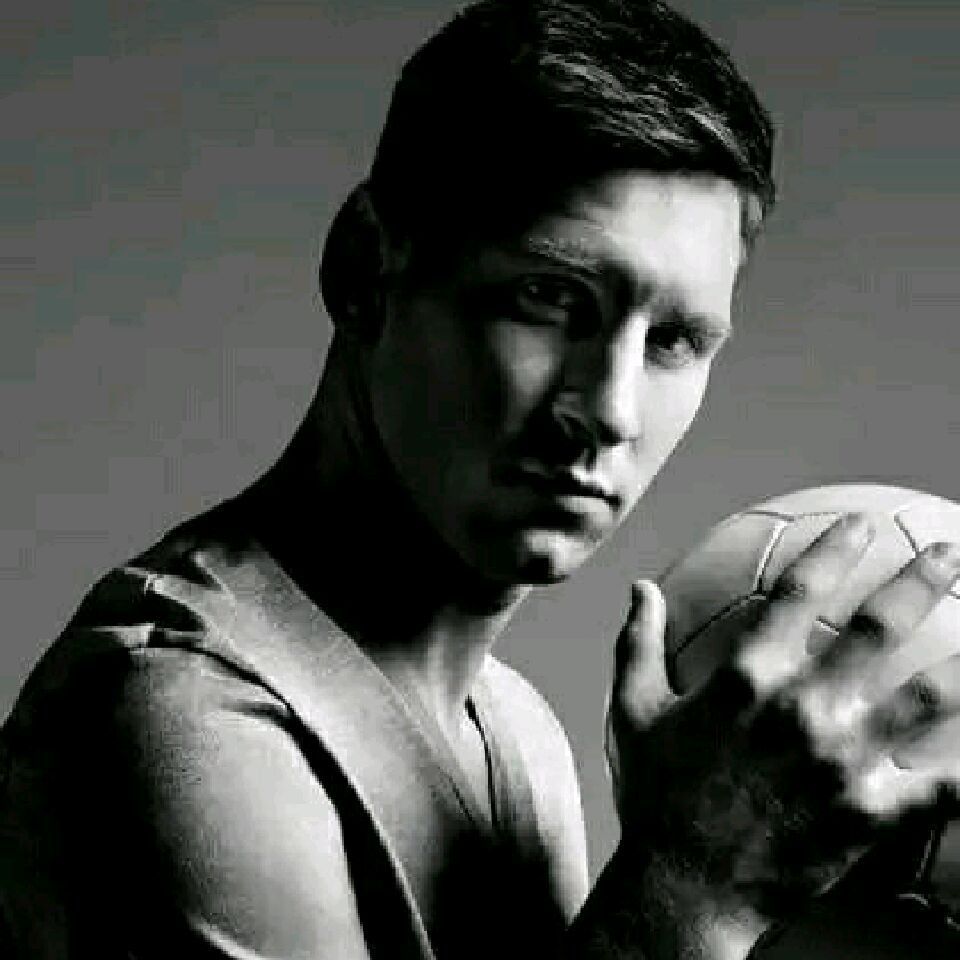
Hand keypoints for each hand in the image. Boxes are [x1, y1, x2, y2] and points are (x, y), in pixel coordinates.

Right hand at [606, 515, 959, 931]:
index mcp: (746, 676)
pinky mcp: (871, 813)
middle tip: (949, 552)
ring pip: (929, 695)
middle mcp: (802, 706)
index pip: (798, 590)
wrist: (684, 887)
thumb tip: (639, 588)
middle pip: (879, 626)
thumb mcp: (631, 710)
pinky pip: (944, 782)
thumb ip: (637, 642)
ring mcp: (842, 760)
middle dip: (922, 579)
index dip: (834, 548)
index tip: (860, 523)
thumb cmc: (655, 794)